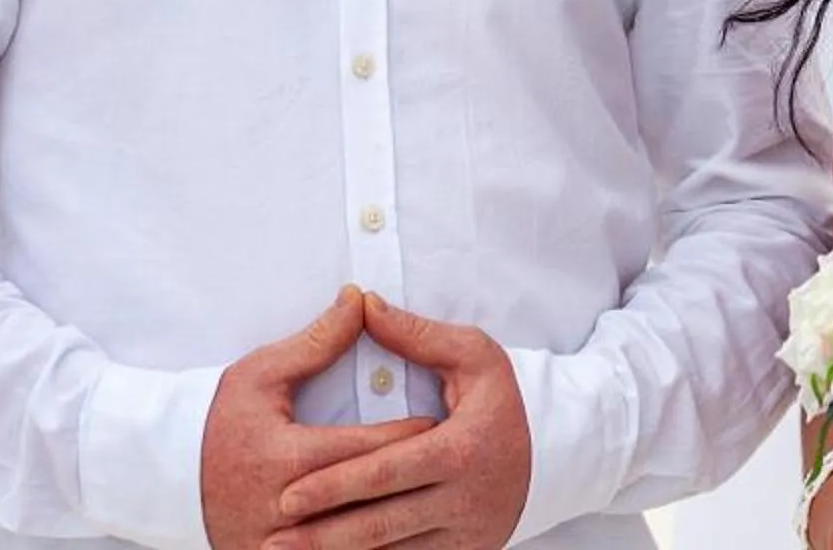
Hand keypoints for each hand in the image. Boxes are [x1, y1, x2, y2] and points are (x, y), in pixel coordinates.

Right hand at [202, 289, 436, 549]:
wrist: (160, 475)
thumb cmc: (213, 417)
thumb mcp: (261, 373)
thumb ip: (317, 341)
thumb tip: (361, 299)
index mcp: (285, 459)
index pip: (365, 449)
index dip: (409, 437)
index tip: (443, 423)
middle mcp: (284, 510)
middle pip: (365, 499)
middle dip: (409, 481)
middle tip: (451, 463)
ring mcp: (276, 546)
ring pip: (350, 542)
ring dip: (390, 524)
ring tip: (431, 501)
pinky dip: (360, 548)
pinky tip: (391, 536)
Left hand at [265, 292, 532, 549]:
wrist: (561, 451)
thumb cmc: (507, 400)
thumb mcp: (474, 355)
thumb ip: (416, 335)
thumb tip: (363, 305)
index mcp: (463, 448)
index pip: (385, 471)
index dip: (334, 485)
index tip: (286, 495)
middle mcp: (465, 499)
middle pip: (381, 522)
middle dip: (322, 534)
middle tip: (272, 539)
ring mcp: (467, 533)